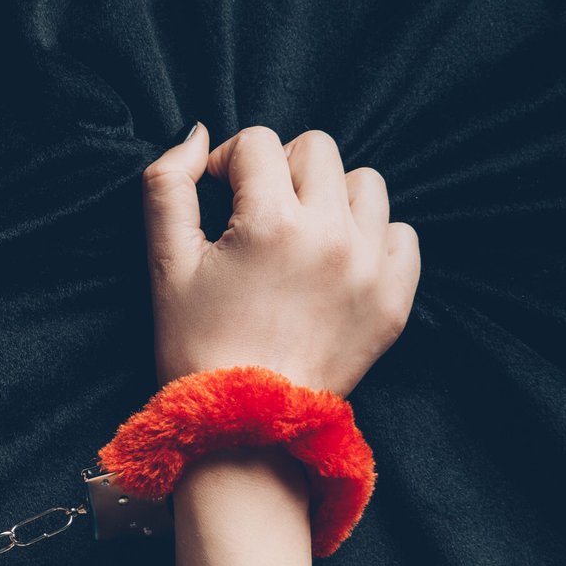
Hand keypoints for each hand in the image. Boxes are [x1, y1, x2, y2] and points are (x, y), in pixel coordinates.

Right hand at [141, 124, 420, 393]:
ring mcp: (369, 268)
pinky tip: (335, 265)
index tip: (217, 198)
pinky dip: (370, 239)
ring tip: (301, 238)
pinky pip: (401, 234)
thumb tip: (196, 135)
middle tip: (259, 216)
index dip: (226, 163)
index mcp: (270, 223)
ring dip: (330, 198)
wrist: (246, 429)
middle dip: (281, 171)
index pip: (256, 143)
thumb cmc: (197, 346)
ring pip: (364, 183)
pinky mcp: (395, 299)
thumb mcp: (164, 264)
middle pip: (316, 150)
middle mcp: (329, 236)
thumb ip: (166, 185)